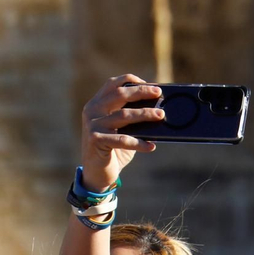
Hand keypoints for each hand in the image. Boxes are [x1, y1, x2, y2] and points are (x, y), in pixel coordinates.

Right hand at [81, 74, 163, 191]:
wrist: (97, 174)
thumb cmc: (114, 150)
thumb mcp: (123, 130)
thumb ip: (133, 118)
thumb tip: (158, 110)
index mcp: (97, 103)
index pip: (113, 84)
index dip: (132, 80)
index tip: (151, 85)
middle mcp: (92, 110)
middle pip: (119, 94)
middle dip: (141, 92)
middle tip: (159, 93)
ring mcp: (92, 125)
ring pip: (123, 115)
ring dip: (144, 114)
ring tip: (161, 116)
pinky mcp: (96, 140)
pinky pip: (122, 139)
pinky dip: (139, 143)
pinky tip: (151, 146)